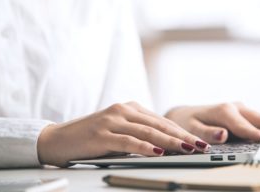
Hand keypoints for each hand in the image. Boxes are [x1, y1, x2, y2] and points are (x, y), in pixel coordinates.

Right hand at [37, 102, 209, 166]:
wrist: (57, 139)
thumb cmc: (92, 138)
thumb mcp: (119, 132)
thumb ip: (139, 133)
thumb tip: (167, 146)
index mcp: (130, 108)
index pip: (162, 121)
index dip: (182, 131)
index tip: (199, 140)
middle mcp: (124, 110)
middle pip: (159, 125)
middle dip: (183, 136)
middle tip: (201, 145)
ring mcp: (113, 120)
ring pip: (148, 132)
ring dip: (170, 141)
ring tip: (188, 148)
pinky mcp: (102, 133)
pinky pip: (128, 141)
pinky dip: (145, 147)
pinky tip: (159, 152)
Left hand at [165, 103, 259, 143]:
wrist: (186, 115)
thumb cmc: (187, 123)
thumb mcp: (191, 129)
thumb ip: (207, 133)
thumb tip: (223, 134)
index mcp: (224, 111)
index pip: (242, 125)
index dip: (253, 133)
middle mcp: (235, 107)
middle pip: (259, 118)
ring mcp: (242, 110)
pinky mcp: (245, 114)